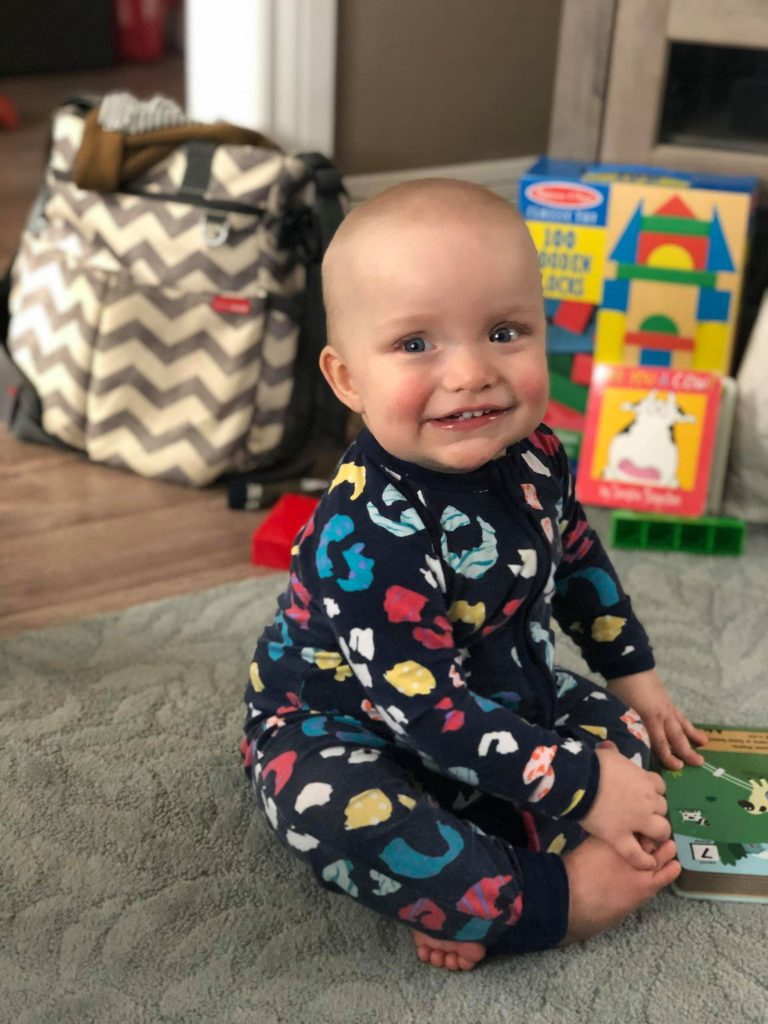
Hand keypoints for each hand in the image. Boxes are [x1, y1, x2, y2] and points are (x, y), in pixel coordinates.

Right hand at [579, 744, 670, 868]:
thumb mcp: (608, 754)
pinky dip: (644, 860)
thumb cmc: (595, 764)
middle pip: (663, 809)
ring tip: (647, 836)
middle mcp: (647, 801)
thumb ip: (614, 753)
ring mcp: (637, 821)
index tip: (644, 795)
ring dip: (656, 833)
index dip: (653, 793)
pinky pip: (637, 854)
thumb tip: (610, 746)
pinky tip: (647, 863)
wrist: (581, 780)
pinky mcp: (621, 837)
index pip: (660, 788)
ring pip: (660, 831)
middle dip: (655, 812)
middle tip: (642, 815)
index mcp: (645, 780)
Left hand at [607, 670, 707, 769]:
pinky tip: (691, 728)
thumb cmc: (621, 689)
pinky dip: (687, 723)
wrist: (631, 666)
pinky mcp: (668, 700)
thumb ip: (627, 727)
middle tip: (700, 763)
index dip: (668, 756)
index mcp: (649, 719)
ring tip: (704, 743)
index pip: (661, 743)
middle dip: (687, 751)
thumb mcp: (620, 710)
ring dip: (693, 735)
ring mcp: (667, 707)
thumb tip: (626, 744)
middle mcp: (662, 715)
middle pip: (676, 736)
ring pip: (682, 724)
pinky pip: (680, 715)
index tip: (678, 767)